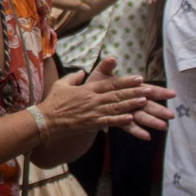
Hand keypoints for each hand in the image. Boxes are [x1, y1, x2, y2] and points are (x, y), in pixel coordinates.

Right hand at [39, 56, 171, 139]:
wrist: (46, 119)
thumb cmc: (53, 102)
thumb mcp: (62, 84)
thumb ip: (74, 77)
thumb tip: (82, 72)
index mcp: (88, 89)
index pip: (111, 83)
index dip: (126, 81)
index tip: (139, 78)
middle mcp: (93, 99)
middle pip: (117, 94)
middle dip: (135, 91)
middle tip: (150, 89)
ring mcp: (93, 111)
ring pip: (116, 107)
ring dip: (131, 104)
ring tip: (145, 102)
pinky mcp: (91, 123)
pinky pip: (108, 121)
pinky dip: (120, 120)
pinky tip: (131, 118)